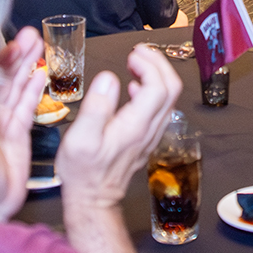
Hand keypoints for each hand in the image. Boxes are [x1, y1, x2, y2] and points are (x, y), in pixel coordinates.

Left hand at [0, 28, 45, 222]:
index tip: (8, 41)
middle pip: (2, 78)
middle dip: (16, 55)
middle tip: (30, 35)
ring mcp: (1, 123)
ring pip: (15, 87)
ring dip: (26, 65)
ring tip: (38, 44)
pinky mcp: (16, 133)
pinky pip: (26, 105)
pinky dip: (34, 88)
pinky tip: (41, 73)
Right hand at [57, 43, 181, 214]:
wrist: (93, 200)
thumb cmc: (84, 172)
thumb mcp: (81, 138)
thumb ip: (97, 107)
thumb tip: (109, 78)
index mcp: (136, 126)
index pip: (158, 86)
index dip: (149, 65)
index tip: (131, 55)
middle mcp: (150, 129)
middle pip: (171, 88)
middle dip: (158, 64)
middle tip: (138, 52)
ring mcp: (151, 135)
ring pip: (169, 98)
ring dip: (157, 75)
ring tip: (136, 63)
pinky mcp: (146, 138)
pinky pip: (160, 108)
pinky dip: (152, 90)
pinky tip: (134, 88)